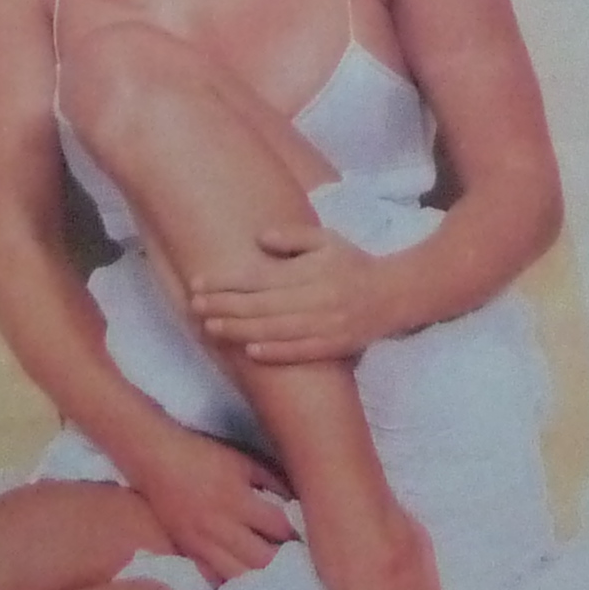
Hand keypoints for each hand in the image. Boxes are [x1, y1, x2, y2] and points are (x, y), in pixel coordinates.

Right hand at [119, 424, 296, 585]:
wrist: (155, 460)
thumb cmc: (203, 455)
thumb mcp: (243, 460)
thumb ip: (273, 480)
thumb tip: (301, 501)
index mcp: (238, 500)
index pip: (279, 527)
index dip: (298, 535)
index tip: (313, 540)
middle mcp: (220, 527)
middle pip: (262, 558)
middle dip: (285, 563)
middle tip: (300, 564)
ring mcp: (201, 544)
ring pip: (239, 576)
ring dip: (261, 579)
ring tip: (278, 578)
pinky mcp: (188, 552)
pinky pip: (213, 578)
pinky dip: (233, 583)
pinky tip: (247, 585)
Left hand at [191, 222, 396, 365]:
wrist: (393, 295)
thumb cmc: (353, 264)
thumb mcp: (327, 240)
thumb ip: (294, 236)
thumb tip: (259, 238)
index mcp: (310, 270)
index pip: (259, 277)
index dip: (227, 282)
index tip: (199, 283)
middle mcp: (316, 298)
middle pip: (261, 305)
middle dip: (224, 306)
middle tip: (195, 307)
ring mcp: (325, 324)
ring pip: (275, 330)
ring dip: (240, 330)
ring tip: (211, 328)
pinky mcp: (333, 346)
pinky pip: (300, 352)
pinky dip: (275, 353)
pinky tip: (250, 352)